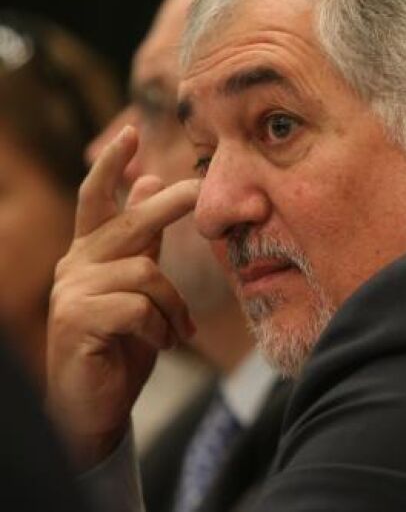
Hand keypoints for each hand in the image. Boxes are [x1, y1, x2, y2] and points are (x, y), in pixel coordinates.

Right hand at [46, 126, 199, 467]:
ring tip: (177, 332)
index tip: (132, 134)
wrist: (95, 405)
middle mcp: (75, 264)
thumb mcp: (139, 288)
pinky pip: (138, 308)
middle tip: (200, 190)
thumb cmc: (122, 345)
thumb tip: (150, 181)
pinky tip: (159, 345)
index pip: (97, 199)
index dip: (112, 166)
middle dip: (168, 205)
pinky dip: (159, 328)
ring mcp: (71, 291)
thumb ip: (142, 241)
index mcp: (91, 254)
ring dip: (172, 306)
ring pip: (145, 273)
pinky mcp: (77, 320)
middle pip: (129, 222)